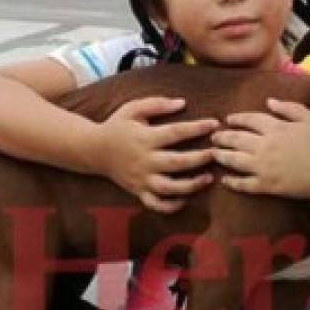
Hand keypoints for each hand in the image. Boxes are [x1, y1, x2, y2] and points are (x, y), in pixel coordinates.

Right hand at [94, 97, 217, 213]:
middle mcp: (144, 161)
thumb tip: (183, 103)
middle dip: (199, 158)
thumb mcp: (133, 108)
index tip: (214, 123)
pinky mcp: (139, 192)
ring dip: (191, 185)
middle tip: (216, 153)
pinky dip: (171, 206)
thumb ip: (157, 104)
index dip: (197, 128)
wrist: (93, 150)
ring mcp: (141, 179)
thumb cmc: (118, 126)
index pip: (175, 133)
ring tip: (208, 178)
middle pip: (176, 162)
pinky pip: (156, 204)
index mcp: (145, 138)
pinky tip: (185, 199)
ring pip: (169, 188)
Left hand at [210, 99, 309, 207]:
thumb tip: (269, 101)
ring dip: (221, 156)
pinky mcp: (265, 185)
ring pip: (235, 160)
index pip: (249, 119)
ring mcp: (262, 167)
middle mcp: (264, 146)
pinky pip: (244, 184)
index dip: (237, 118)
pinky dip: (232, 182)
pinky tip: (225, 180)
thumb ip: (290, 108)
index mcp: (275, 128)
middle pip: (236, 139)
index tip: (228, 119)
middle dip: (222, 137)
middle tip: (213, 137)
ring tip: (213, 154)